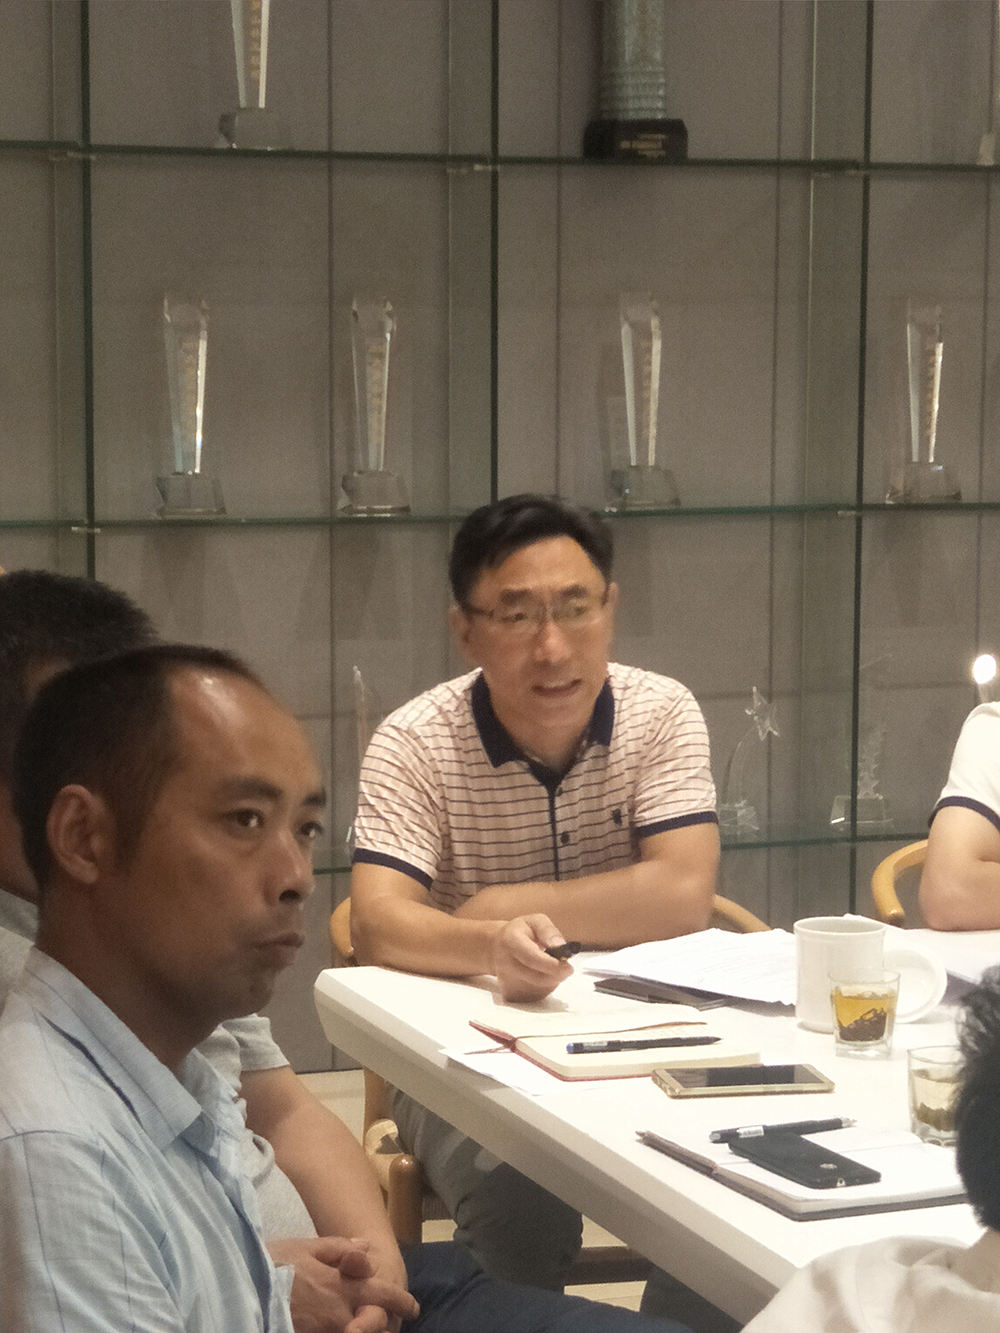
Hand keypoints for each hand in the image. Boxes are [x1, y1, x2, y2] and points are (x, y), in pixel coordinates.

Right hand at [268, 1236, 418, 1332]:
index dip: (400, 1301)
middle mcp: (338, 1312)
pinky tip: (344, 1329)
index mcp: (342, 1284)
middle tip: (395, 1323)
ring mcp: (324, 1330)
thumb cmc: (275, 1263)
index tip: (413, 1307)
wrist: (242, 1286)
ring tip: (370, 1326)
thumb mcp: (308, 1246)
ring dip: (366, 1329)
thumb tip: (367, 1249)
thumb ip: (340, 1248)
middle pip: (375, 1322)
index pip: (381, 1293)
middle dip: (387, 1324)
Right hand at [492, 915, 572, 1001]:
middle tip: (566, 968)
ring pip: (539, 990)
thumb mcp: (535, 921)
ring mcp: (506, 981)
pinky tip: (540, 976)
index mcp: (511, 941)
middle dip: (556, 975)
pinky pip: (535, 996)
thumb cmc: (520, 933)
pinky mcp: (510, 994)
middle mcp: (505, 963)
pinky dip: (544, 988)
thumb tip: (560, 945)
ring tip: (547, 967)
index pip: (532, 958)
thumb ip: (548, 930)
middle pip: (536, 978)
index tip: (568, 967)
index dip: (552, 965)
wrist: (496, 949)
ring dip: (551, 981)